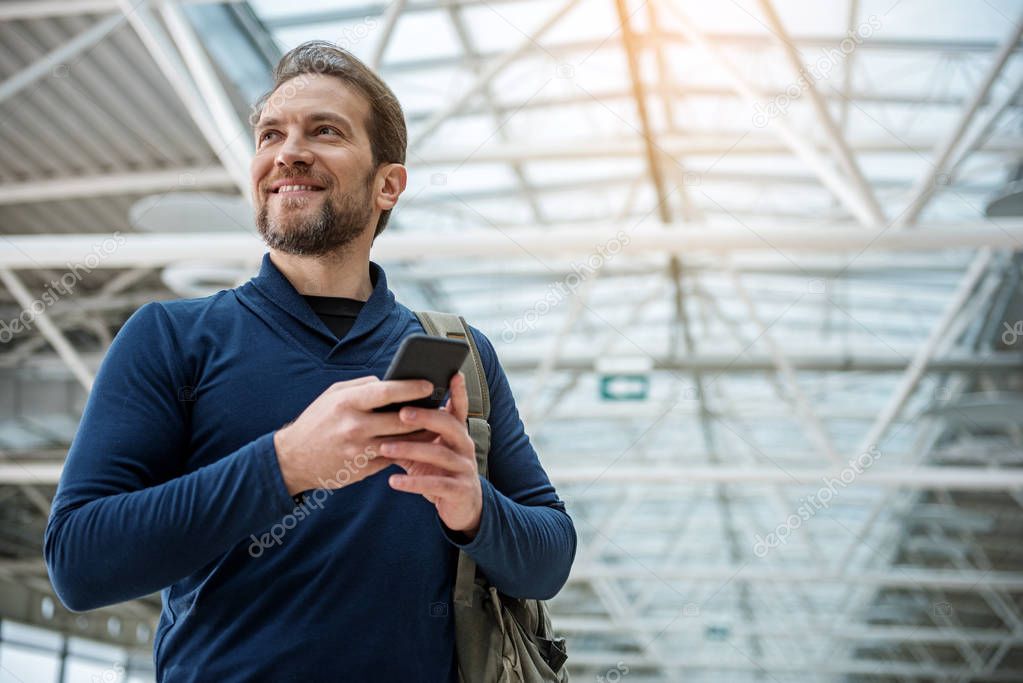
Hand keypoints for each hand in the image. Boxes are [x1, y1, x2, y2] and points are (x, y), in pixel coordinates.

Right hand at [273, 376, 437, 495]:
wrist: (293, 459)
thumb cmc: (317, 421)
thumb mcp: (333, 395)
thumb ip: (362, 386)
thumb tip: (390, 382)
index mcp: (347, 403)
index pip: (387, 392)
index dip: (411, 388)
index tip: (429, 385)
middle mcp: (355, 427)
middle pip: (402, 421)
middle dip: (425, 415)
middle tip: (440, 408)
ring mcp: (359, 451)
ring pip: (402, 443)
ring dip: (421, 436)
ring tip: (435, 427)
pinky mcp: (363, 470)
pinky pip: (391, 458)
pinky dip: (405, 451)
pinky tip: (416, 445)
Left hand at [378, 372, 482, 538]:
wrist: (461, 508)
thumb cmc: (438, 471)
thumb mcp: (428, 449)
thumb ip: (413, 433)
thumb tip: (384, 411)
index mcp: (457, 433)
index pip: (458, 408)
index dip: (458, 391)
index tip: (454, 374)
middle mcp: (464, 446)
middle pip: (449, 426)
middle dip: (426, 417)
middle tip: (401, 413)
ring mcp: (464, 468)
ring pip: (440, 454)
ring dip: (411, 449)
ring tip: (386, 447)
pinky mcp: (459, 490)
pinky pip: (436, 484)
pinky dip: (413, 482)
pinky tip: (394, 481)